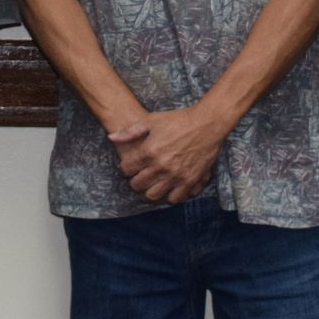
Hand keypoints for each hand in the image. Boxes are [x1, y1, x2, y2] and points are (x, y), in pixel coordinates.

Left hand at [108, 107, 222, 203]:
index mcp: (149, 151)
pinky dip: (170, 195)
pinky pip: (175, 198)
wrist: (206, 124)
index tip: (129, 166)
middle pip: (138, 185)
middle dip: (135, 182)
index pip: (127, 169)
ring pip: (154, 196)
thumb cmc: (178, 120)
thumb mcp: (151, 120)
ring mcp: (176, 175)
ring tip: (152, 185)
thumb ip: (130, 132)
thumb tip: (111, 138)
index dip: (125, 168)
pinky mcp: (190, 180)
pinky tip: (169, 187)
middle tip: (138, 177)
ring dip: (150, 192)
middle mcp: (161, 166)